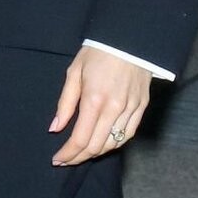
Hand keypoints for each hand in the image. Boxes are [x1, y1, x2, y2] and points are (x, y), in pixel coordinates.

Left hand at [49, 47, 152, 165]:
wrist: (129, 38)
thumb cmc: (98, 53)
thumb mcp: (74, 72)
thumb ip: (65, 103)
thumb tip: (55, 128)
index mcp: (94, 99)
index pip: (80, 139)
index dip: (68, 154)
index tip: (57, 159)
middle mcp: (114, 108)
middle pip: (95, 146)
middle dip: (78, 157)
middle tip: (67, 159)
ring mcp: (130, 109)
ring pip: (113, 143)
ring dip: (95, 153)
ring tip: (82, 153)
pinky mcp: (141, 106)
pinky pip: (128, 134)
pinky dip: (114, 144)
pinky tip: (103, 144)